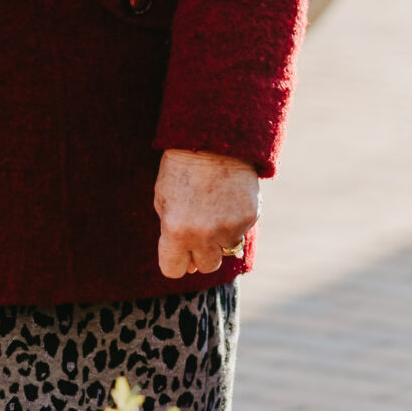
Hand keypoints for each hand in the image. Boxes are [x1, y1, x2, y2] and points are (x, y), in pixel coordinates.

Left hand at [154, 149, 258, 277]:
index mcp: (176, 231)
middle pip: (205, 266)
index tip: (178, 251)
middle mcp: (203, 234)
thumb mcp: (163, 200)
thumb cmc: (180, 169)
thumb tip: (189, 267)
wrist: (213, 140)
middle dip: (201, 252)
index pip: (173, 270)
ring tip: (213, 208)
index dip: (175, 261)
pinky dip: (234, 222)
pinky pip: (241, 233)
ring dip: (220, 237)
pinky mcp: (249, 218)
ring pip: (226, 251)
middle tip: (198, 228)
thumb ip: (171, 234)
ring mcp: (229, 227)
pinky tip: (227, 199)